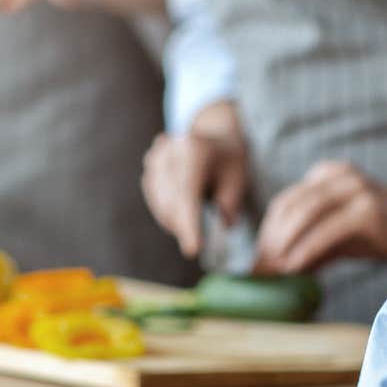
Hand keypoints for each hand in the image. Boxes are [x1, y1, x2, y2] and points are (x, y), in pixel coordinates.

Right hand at [142, 101, 249, 258]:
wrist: (214, 137)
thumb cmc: (229, 162)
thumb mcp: (238, 181)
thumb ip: (229, 205)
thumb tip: (223, 226)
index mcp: (194, 150)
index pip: (187, 195)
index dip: (188, 224)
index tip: (193, 250)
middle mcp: (169, 151)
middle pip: (169, 202)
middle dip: (183, 227)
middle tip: (196, 245)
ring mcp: (156, 157)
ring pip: (160, 204)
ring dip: (174, 221)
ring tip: (192, 223)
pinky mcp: (149, 166)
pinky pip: (154, 199)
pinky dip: (167, 212)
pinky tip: (183, 209)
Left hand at [252, 161, 386, 273]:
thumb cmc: (381, 231)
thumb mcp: (338, 236)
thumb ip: (309, 246)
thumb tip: (273, 271)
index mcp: (326, 174)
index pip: (285, 202)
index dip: (267, 233)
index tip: (257, 261)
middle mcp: (337, 176)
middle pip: (289, 207)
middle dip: (270, 241)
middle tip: (260, 270)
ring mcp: (353, 189)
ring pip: (303, 215)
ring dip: (283, 246)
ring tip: (273, 271)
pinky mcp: (366, 210)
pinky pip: (326, 230)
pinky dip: (305, 249)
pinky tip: (293, 268)